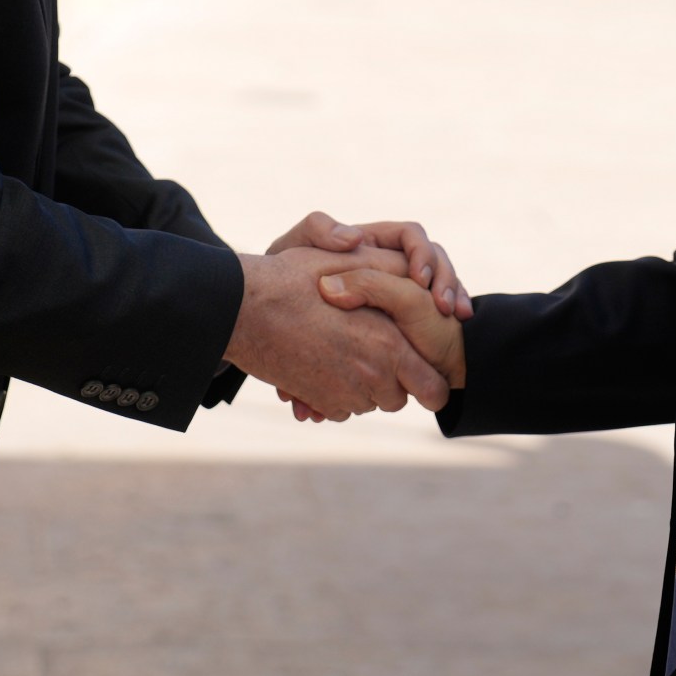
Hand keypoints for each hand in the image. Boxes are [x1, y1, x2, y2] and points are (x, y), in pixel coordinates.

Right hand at [223, 245, 449, 419]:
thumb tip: (416, 278)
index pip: (432, 387)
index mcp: (387, 346)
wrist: (241, 311)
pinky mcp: (318, 402)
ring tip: (350, 350)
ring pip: (372, 403)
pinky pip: (343, 408)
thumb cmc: (294, 280)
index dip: (433, 383)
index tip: (428, 373)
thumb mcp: (349, 266)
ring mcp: (342, 395)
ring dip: (369, 386)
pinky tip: (328, 362)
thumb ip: (389, 274)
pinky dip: (342, 393)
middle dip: (398, 381)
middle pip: (401, 398)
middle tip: (381, 351)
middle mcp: (370, 377)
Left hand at [267, 211, 473, 320]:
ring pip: (442, 281)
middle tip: (442, 305)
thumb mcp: (296, 250)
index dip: (419, 253)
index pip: (410, 235)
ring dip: (452, 291)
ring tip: (455, 313)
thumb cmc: (286, 281)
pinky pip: (440, 307)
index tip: (417, 281)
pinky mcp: (409, 313)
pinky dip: (452, 312)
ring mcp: (403, 287)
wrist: (277, 325)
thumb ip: (317, 232)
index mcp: (371, 244)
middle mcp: (391, 262)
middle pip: (434, 257)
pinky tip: (457, 322)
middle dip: (444, 276)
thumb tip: (354, 237)